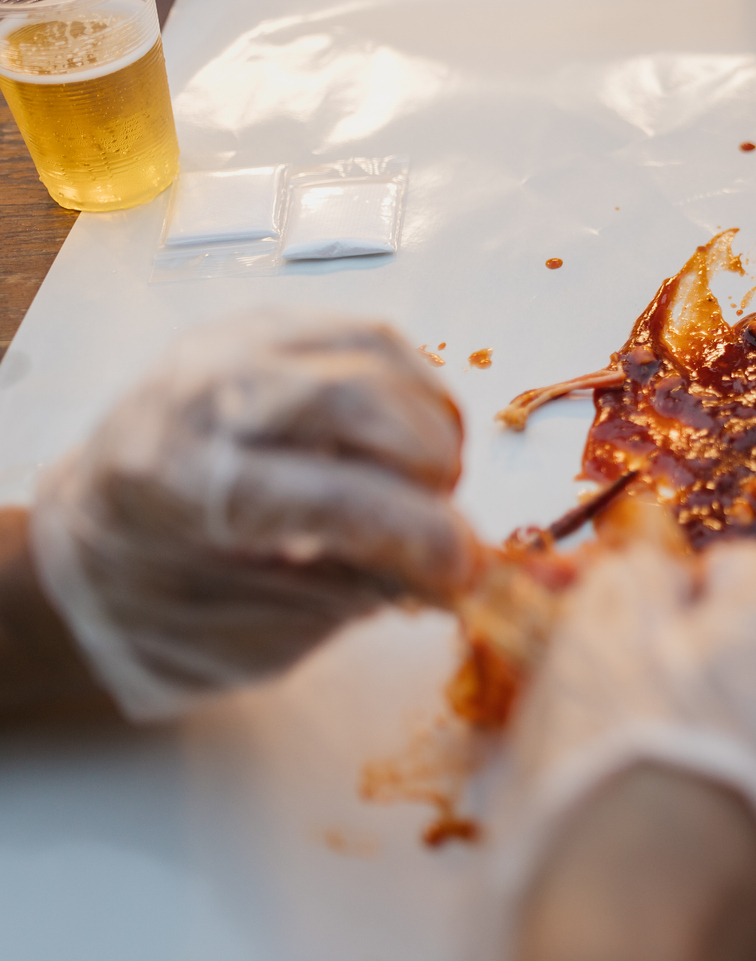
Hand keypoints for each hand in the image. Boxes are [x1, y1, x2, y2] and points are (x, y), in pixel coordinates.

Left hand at [29, 310, 472, 719]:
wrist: (83, 550)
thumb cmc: (160, 607)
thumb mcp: (254, 632)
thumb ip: (358, 589)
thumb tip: (460, 567)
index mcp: (175, 489)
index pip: (333, 499)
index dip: (421, 536)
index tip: (467, 572)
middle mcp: (194, 397)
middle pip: (359, 399)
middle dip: (430, 468)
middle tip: (443, 523)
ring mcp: (224, 348)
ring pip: (374, 353)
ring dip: (430, 422)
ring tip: (429, 480)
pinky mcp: (255, 328)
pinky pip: (364, 336)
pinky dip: (411, 387)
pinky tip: (410, 437)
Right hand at [489, 540, 755, 960]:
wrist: (665, 929)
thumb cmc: (627, 771)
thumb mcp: (598, 633)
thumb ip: (638, 575)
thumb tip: (662, 578)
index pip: (736, 572)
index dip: (673, 615)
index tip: (632, 659)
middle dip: (733, 666)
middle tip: (659, 724)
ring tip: (693, 785)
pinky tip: (735, 826)